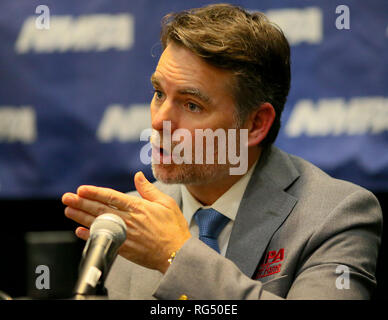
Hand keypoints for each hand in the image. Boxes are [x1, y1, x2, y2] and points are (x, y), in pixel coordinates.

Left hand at [62, 171, 190, 273]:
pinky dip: (90, 236)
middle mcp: (129, 220)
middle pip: (100, 209)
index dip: (95, 192)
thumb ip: (149, 189)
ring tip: (68, 210)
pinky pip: (104, 240)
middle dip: (81, 203)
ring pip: (99, 223)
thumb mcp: (166, 203)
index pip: (111, 197)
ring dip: (81, 217)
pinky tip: (79, 231)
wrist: (177, 253)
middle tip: (67, 198)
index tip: (82, 189)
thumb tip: (138, 176)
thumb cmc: (173, 228)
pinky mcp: (124, 248)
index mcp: (138, 207)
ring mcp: (125, 235)